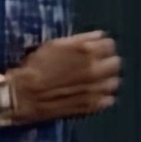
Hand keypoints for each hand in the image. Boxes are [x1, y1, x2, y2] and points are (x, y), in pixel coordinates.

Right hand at [7, 31, 121, 122]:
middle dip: (107, 62)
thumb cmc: (36, 66)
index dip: (102, 47)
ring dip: (107, 80)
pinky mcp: (92, 105)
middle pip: (116, 63)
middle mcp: (95, 69)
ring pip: (114, 82)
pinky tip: (92, 94)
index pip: (110, 45)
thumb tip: (100, 36)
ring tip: (94, 81)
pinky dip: (103, 97)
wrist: (24, 94)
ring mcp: (95, 89)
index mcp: (87, 51)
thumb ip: (81, 40)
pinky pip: (109, 100)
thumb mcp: (56, 45)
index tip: (96, 50)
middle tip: (97, 65)